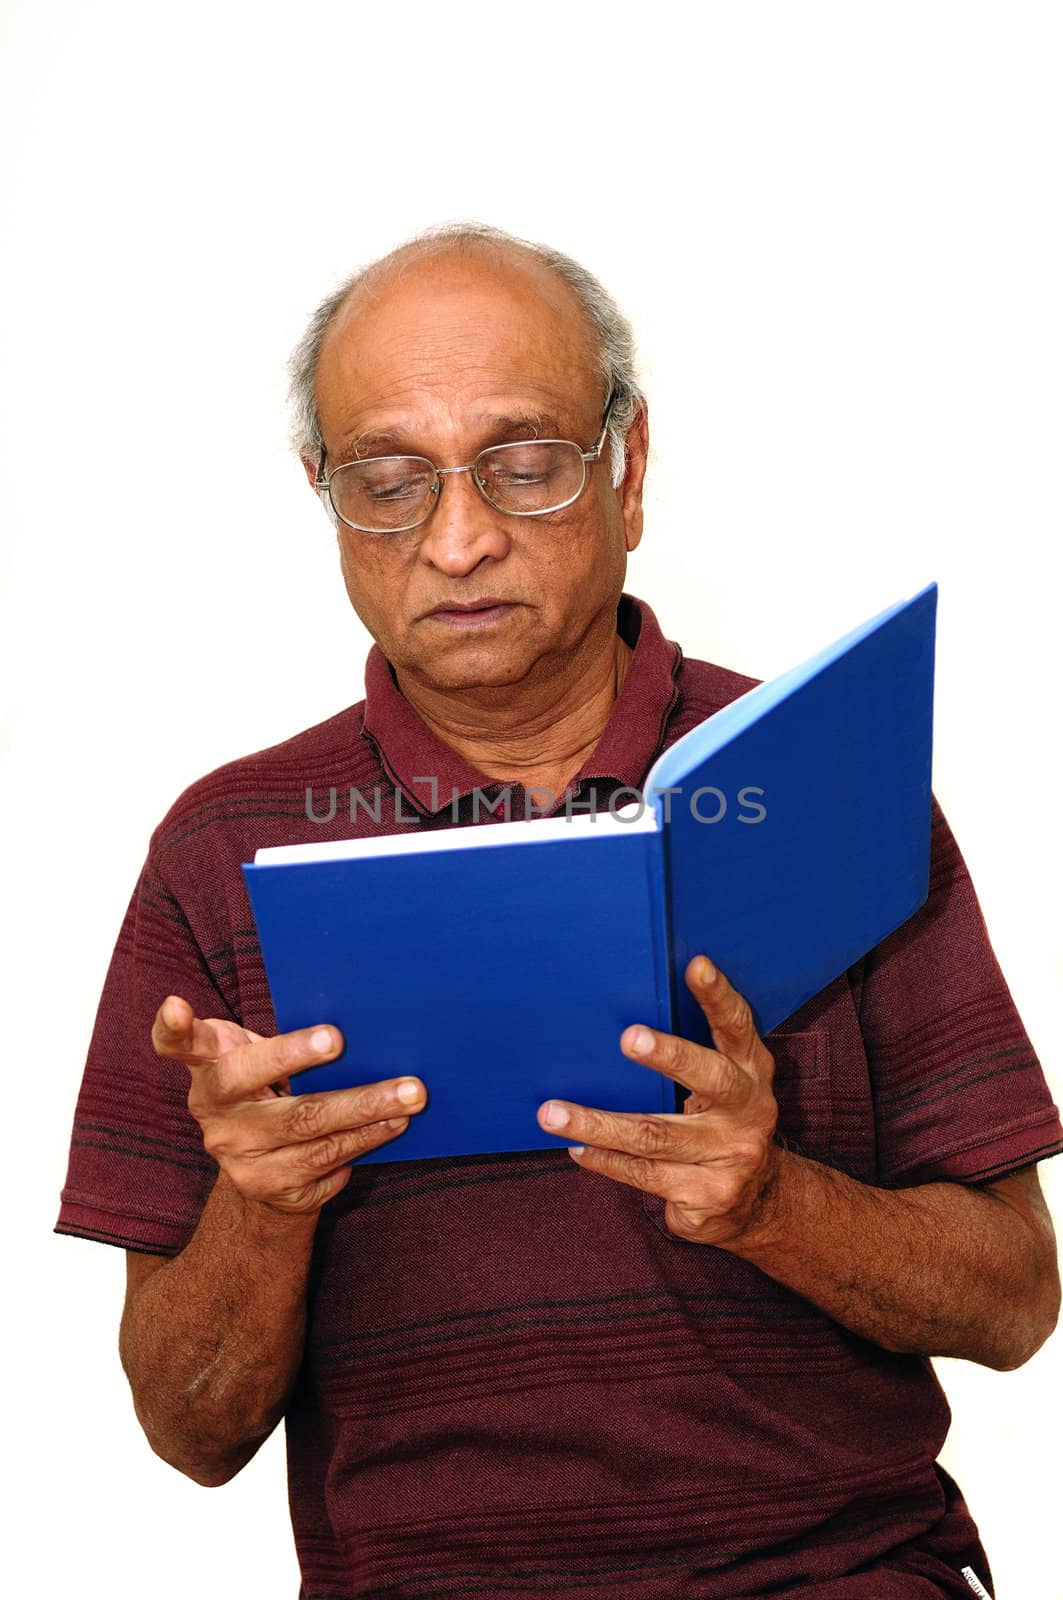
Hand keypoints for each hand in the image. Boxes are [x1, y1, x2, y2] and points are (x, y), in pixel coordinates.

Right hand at [151, 997, 426, 1214]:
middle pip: (266, 1092)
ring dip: (367, 1114)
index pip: (182, 1045)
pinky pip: (327, 1165)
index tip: (177, 1006)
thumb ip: (270, 1035)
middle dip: (311, 1067)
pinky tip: (392, 1127)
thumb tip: (345, 1015)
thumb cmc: (265, 1086)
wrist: (259, 1162)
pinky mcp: (269, 1190)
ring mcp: (239, 1159)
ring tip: (409, 1097)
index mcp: (209, 1069)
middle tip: (347, 1044)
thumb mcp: (254, 1054)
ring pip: (312, 1134)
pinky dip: (365, 1143)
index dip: (175, 1028)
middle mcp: (215, 1117)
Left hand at [536, 956, 778, 1246]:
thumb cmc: (720, 1121)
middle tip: (627, 1038)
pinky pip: (644, 1175)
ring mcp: (731, 1158)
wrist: (759, 1202)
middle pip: (709, 1078)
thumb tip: (618, 1015)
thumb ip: (694, 1055)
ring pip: (654, 1136)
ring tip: (552, 1113)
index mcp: (752, 1071)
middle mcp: (748, 1111)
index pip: (737, 1027)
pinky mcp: (708, 1196)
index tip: (697, 964)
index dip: (718, 996)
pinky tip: (577, 1149)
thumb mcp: (724, 1085)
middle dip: (668, 1056)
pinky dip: (605, 1160)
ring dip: (597, 1125)